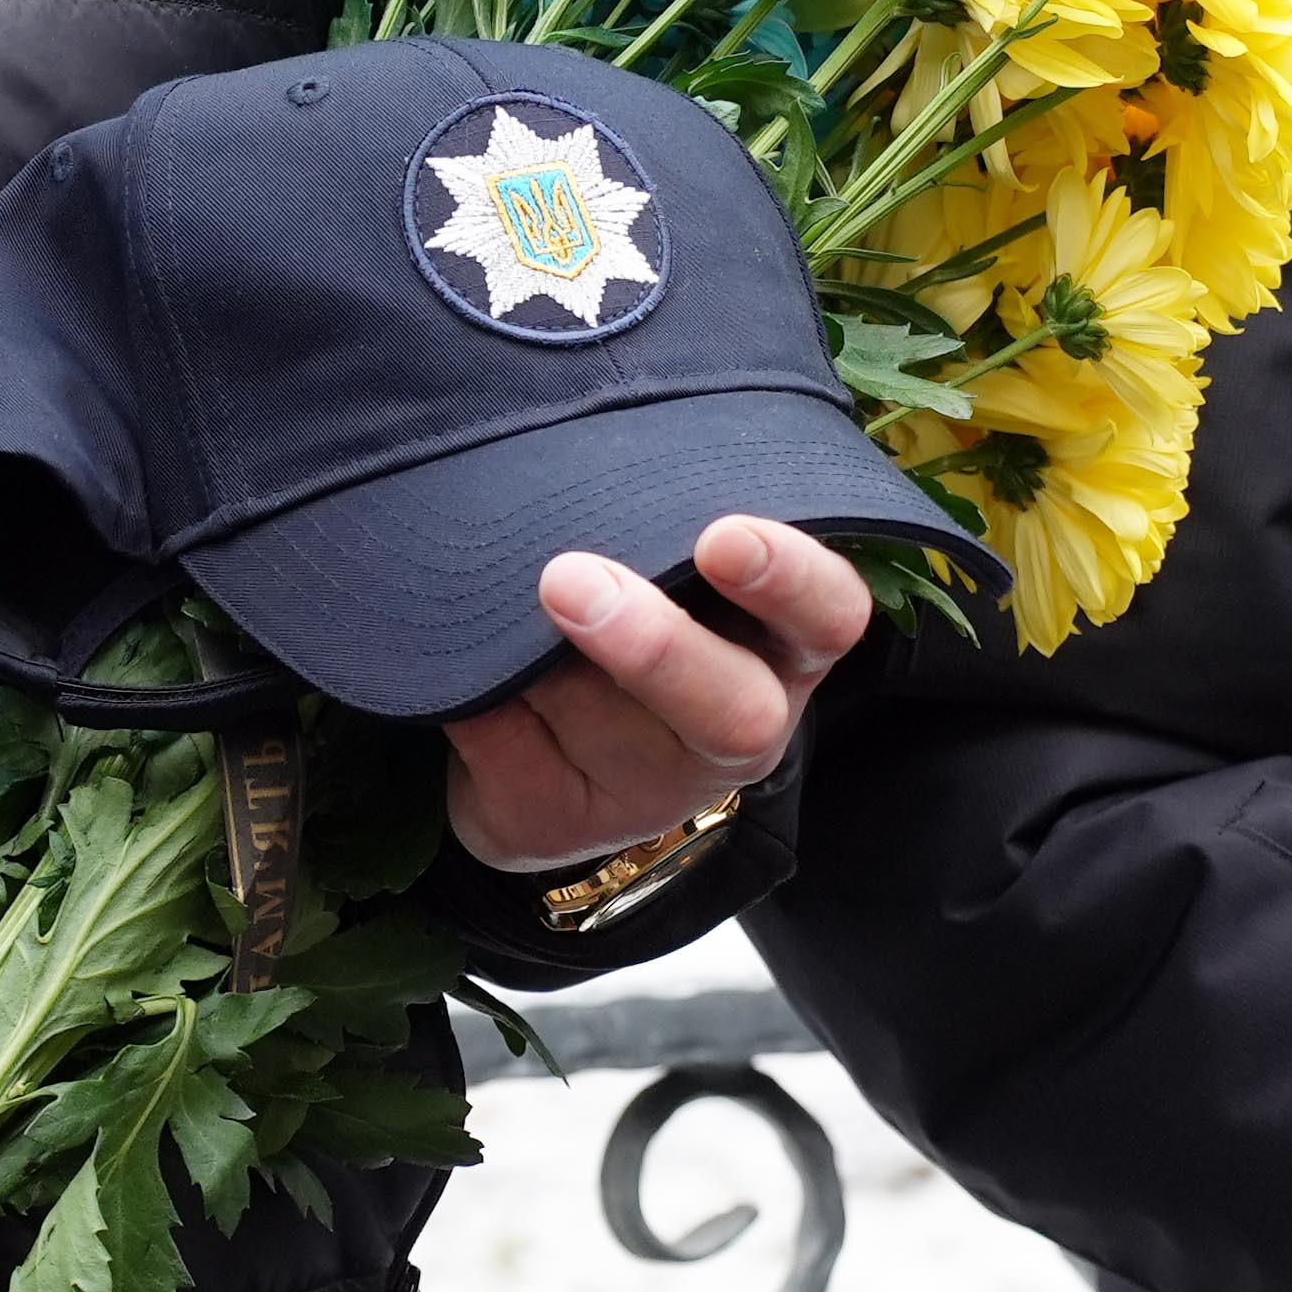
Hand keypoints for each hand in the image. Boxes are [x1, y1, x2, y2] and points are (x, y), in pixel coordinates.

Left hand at [441, 514, 874, 876]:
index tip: (722, 538)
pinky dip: (474, 698)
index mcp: (783, 647)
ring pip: (595, 724)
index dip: (789, 580)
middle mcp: (738, 730)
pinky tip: (462, 670)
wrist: (539, 729)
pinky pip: (505, 753)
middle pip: (733, 712)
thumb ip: (662, 521)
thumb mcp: (663, 556)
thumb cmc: (628, 601)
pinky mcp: (558, 827)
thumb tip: (599, 464)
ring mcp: (651, 795)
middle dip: (654, 648)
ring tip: (495, 606)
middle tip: (569, 579)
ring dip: (533, 660)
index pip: (829, 615)